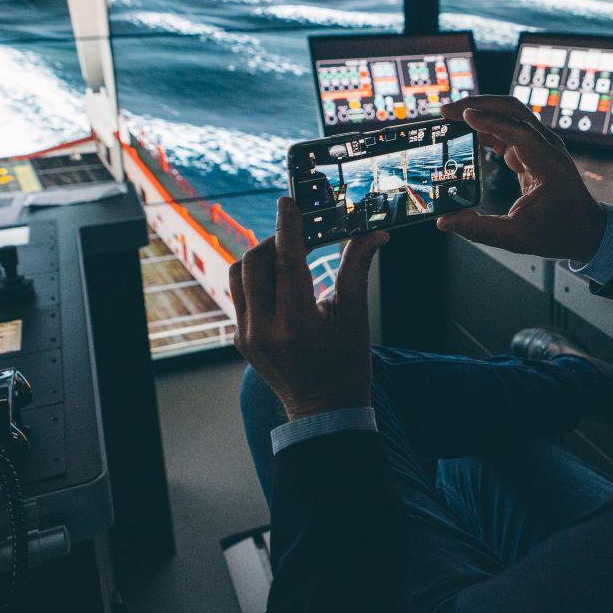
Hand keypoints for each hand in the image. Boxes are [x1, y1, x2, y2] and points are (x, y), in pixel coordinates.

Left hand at [229, 196, 387, 419]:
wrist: (324, 409)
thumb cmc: (345, 365)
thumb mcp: (355, 316)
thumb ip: (356, 268)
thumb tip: (373, 233)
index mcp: (296, 325)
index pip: (286, 262)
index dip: (288, 227)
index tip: (289, 203)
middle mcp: (264, 330)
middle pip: (255, 263)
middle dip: (275, 240)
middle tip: (298, 234)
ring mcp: (247, 336)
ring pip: (239, 276)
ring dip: (260, 257)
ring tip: (286, 255)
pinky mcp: (241, 338)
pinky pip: (239, 295)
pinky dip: (255, 278)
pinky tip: (278, 278)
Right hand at [437, 95, 606, 261]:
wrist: (585, 230)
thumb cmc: (558, 233)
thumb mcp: (517, 238)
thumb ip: (479, 229)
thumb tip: (444, 221)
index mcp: (549, 166)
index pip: (520, 132)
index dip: (491, 121)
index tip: (465, 116)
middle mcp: (547, 148)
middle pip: (513, 111)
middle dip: (479, 105)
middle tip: (446, 111)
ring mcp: (541, 146)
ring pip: (510, 115)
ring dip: (481, 110)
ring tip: (450, 117)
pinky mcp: (533, 150)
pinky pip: (508, 129)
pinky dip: (486, 125)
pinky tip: (465, 132)